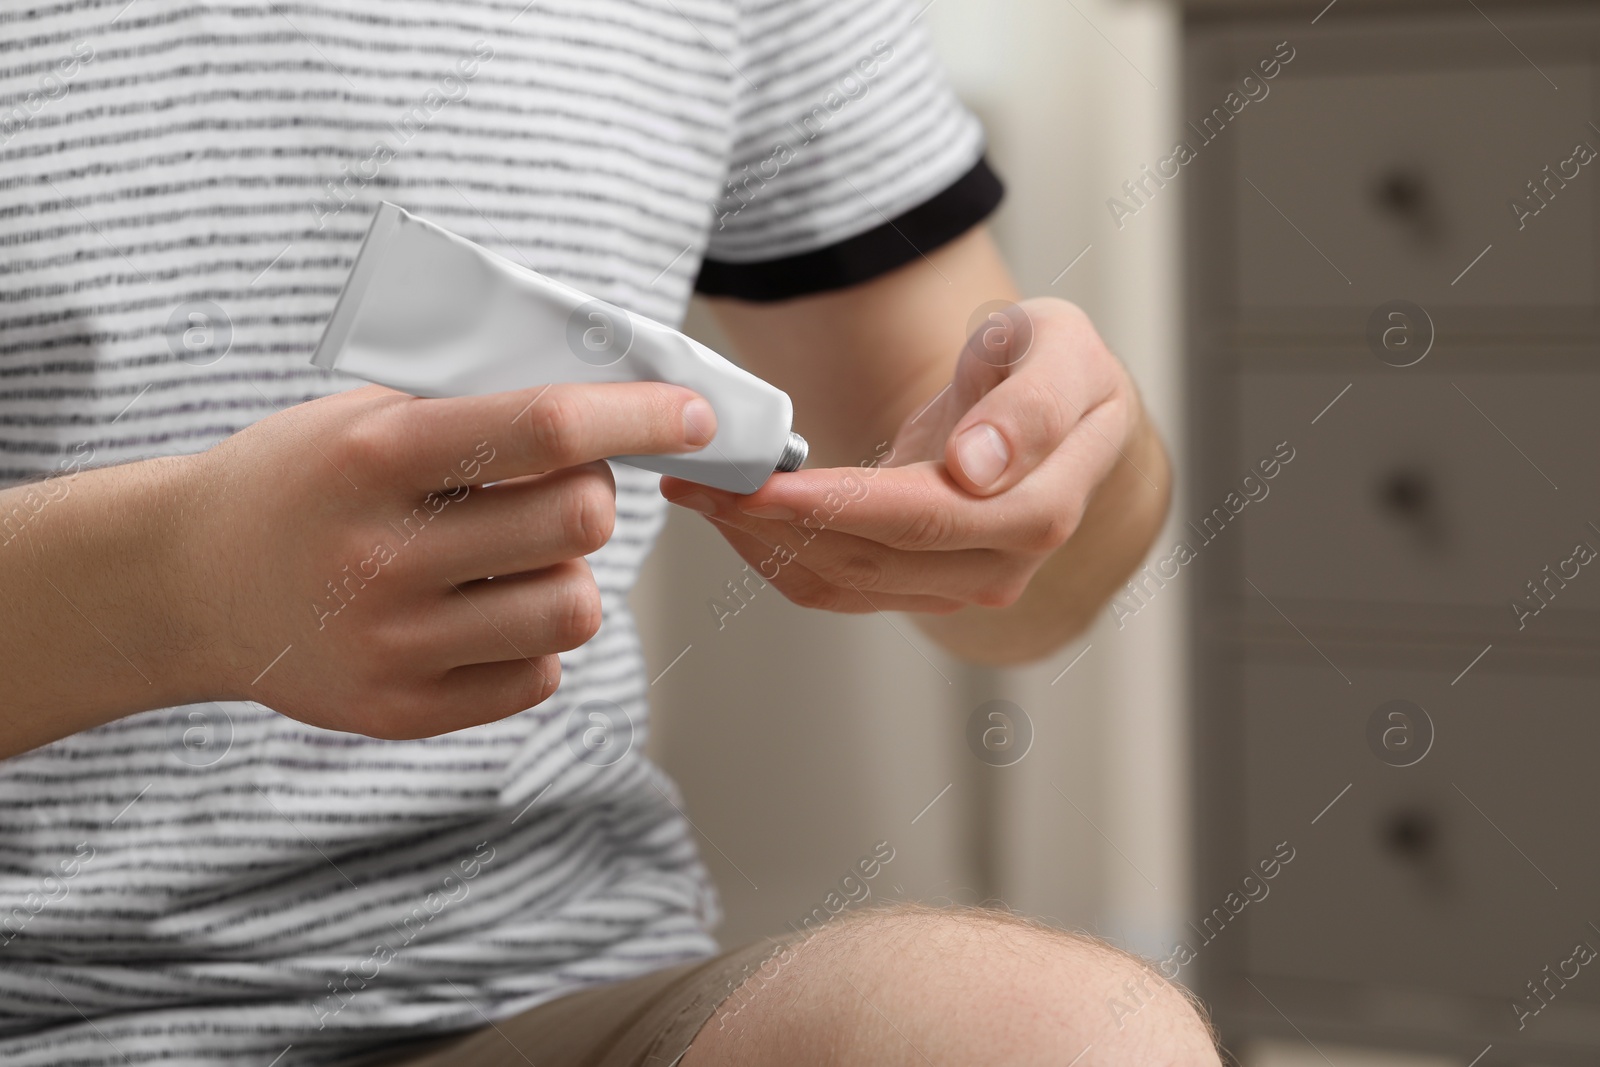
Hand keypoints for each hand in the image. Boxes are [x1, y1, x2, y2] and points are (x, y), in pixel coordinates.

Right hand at [178, 382, 714, 737]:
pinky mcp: (400, 710)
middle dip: (594, 497)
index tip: (693, 415)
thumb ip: (478, 411)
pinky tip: (485, 611)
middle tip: (562, 489)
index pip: (546, 428)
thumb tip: (616, 401)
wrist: (186, 582)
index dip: (639, 417)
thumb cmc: (297, 480)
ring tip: (518, 558)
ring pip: (574, 608)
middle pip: (580, 523)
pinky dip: (533, 638)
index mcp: (376, 457)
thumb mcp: (364, 415)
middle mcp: (382, 555)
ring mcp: (390, 644)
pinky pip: (537, 675)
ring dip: (570, 574)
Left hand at [660, 298, 1136, 615]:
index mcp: (1040, 508)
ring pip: (841, 581)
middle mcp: (1000, 565)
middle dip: (772, 521)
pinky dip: (778, 555)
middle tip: (698, 478)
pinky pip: (837, 585)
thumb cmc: (1052, 362)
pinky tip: (735, 515)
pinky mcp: (921, 587)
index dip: (834, 506)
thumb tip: (976, 470)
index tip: (761, 485)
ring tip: (698, 491)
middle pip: (868, 559)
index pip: (922, 517)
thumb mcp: (1060, 347)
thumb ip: (1032, 405)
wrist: (1055, 401)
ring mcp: (960, 585)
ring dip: (761, 542)